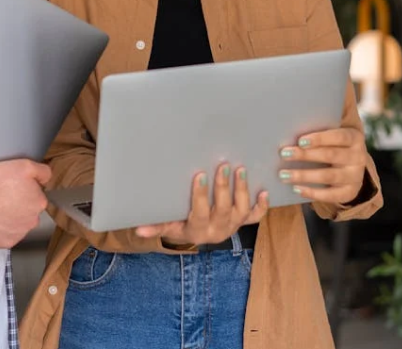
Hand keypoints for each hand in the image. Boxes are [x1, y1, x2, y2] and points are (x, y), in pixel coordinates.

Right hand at [0, 159, 50, 247]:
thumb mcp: (24, 165)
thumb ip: (42, 171)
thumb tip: (47, 177)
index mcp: (39, 202)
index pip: (37, 196)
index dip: (25, 190)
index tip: (13, 187)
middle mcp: (33, 220)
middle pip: (28, 212)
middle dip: (19, 206)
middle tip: (3, 197)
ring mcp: (19, 233)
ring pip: (18, 224)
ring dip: (10, 218)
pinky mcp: (5, 243)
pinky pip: (5, 235)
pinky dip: (0, 229)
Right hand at [135, 163, 268, 245]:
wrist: (196, 235)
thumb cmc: (179, 224)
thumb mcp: (167, 225)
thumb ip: (155, 227)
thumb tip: (138, 230)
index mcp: (198, 230)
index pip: (200, 212)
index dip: (201, 196)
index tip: (200, 175)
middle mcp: (218, 230)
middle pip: (223, 209)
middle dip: (224, 187)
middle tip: (224, 165)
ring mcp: (233, 225)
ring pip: (241, 210)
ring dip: (242, 190)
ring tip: (241, 170)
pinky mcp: (242, 222)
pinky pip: (255, 216)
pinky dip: (262, 206)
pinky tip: (264, 190)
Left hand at [278, 128, 367, 204]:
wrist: (352, 167)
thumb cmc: (334, 146)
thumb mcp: (332, 137)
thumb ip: (318, 135)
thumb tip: (289, 134)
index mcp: (354, 138)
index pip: (338, 136)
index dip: (319, 138)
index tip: (300, 141)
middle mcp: (358, 157)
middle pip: (330, 155)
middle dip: (305, 155)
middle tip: (284, 154)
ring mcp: (355, 176)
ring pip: (328, 176)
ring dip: (304, 175)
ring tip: (284, 175)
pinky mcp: (350, 192)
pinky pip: (330, 195)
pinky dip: (312, 192)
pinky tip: (296, 189)